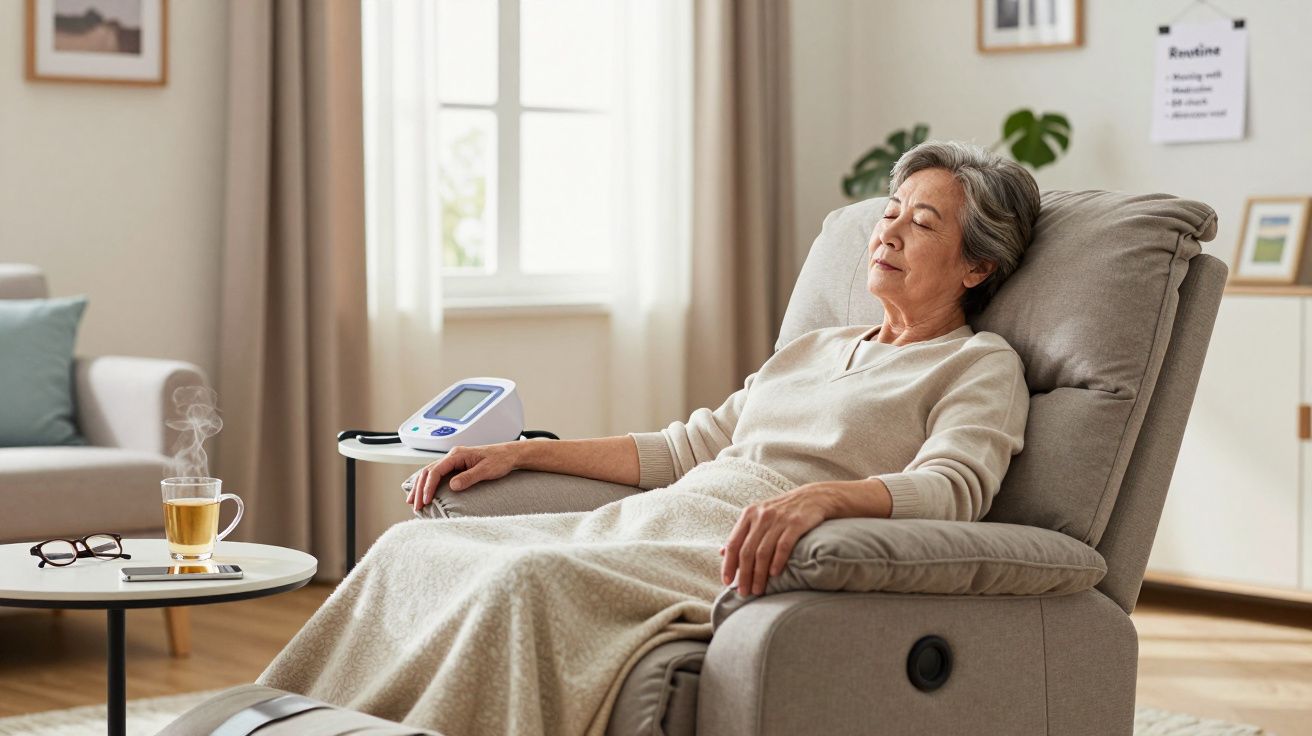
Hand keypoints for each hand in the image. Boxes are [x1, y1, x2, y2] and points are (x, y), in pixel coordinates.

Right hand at [405, 443, 520, 511]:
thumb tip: (453, 485)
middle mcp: (453, 456)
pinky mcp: (456, 466)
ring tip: (413, 502)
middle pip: (428, 471)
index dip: (428, 486)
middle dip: (419, 489)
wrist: (509, 454)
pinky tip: (424, 493)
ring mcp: (453, 460)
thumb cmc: (500, 460)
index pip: (436, 470)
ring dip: (420, 487)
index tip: (426, 500)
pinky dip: (428, 484)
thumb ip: (469, 477)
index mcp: (457, 454)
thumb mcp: (487, 470)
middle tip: (415, 506)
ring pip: (430, 472)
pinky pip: (437, 474)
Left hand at [719, 484, 829, 596]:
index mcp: (748, 514)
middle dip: (744, 575)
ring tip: (758, 590)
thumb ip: (741, 533)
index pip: (733, 543)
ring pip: (763, 552)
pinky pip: (783, 546)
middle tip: (744, 592)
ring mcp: (779, 519)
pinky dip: (777, 561)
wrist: (813, 497)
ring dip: (759, 574)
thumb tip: (722, 552)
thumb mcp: (758, 516)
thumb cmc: (782, 511)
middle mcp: (761, 516)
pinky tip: (774, 574)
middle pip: (747, 551)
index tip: (727, 582)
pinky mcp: (796, 523)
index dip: (728, 564)